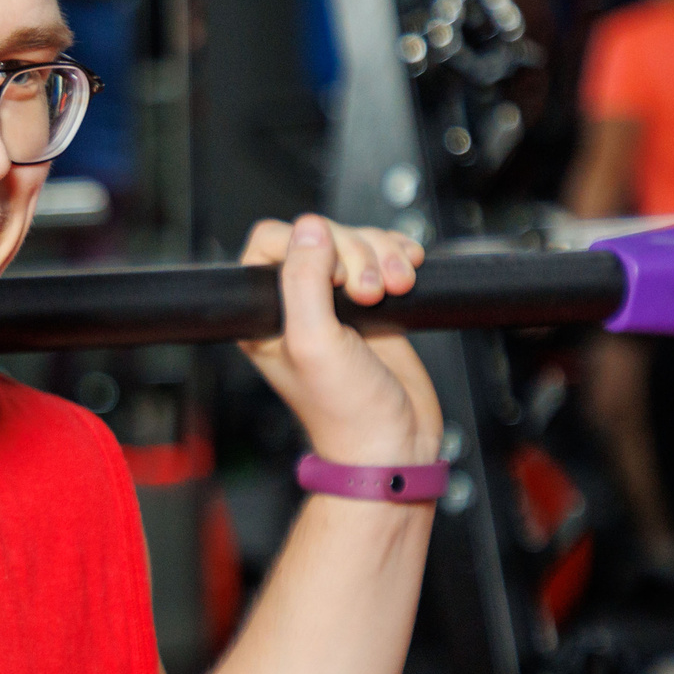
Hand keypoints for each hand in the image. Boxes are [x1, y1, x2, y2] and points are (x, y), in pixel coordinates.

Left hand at [239, 215, 441, 467]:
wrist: (394, 444)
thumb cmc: (345, 412)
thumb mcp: (314, 343)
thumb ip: (303, 281)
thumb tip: (310, 229)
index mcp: (265, 314)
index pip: (270, 244)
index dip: (306, 246)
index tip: (333, 276)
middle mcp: (296, 305)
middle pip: (321, 236)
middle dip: (356, 253)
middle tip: (368, 293)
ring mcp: (335, 302)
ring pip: (356, 242)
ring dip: (383, 255)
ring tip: (395, 287)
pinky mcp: (371, 305)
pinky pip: (382, 256)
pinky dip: (399, 256)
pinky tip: (409, 273)